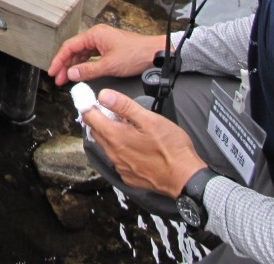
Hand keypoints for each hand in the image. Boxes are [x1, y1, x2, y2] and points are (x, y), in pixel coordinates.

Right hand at [48, 23, 164, 85]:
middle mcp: (97, 36)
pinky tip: (80, 73)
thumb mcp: (110, 65)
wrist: (154, 53)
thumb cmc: (136, 55)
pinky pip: (90, 56)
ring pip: (82, 54)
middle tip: (58, 79)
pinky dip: (84, 65)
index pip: (70, 46)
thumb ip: (88, 70)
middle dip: (65, 65)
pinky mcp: (108, 49)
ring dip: (74, 66)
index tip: (53, 72)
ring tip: (66, 79)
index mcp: (95, 35)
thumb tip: (71, 74)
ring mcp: (103, 42)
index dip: (59, 60)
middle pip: (74, 50)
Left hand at [84, 88, 207, 197]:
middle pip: (96, 131)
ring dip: (111, 134)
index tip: (90, 98)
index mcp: (115, 137)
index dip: (88, 105)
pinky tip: (135, 145)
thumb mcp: (148, 119)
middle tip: (111, 110)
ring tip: (127, 127)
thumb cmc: (171, 148)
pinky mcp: (129, 176)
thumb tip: (103, 96)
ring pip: (107, 145)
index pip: (89, 117)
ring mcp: (120, 167)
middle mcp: (113, 153)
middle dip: (99, 118)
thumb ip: (124, 106)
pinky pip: (118, 159)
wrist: (185, 178)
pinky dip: (121, 149)